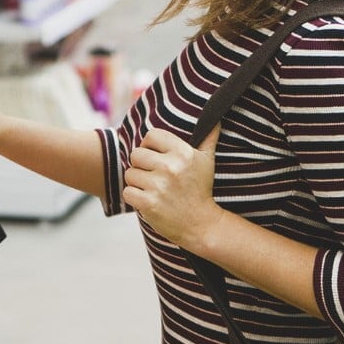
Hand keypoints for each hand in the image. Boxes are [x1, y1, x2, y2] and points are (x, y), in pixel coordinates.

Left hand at [122, 129, 226, 249]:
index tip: (155, 156)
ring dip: (137, 182)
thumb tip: (216, 119)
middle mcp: (170, 167)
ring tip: (152, 189)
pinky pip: (127, 192)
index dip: (149, 145)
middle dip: (141, 165)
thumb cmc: (200, 189)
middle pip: (136, 154)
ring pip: (130, 174)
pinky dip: (134, 197)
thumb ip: (209, 137)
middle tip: (153, 175)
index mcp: (183, 153)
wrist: (201, 224)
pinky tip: (148, 200)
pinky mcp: (149, 203)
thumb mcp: (207, 161)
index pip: (151, 135)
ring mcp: (159, 185)